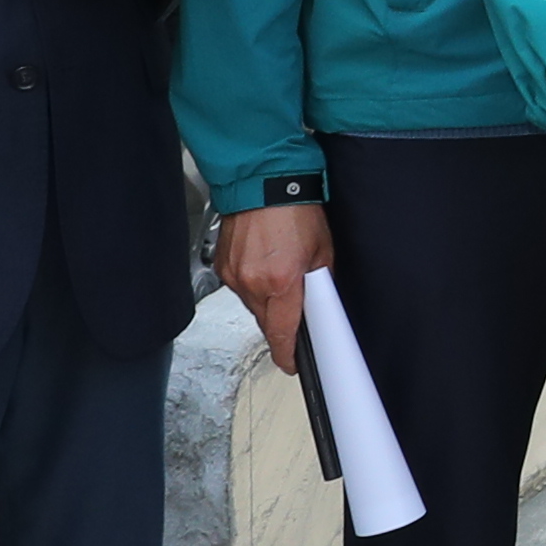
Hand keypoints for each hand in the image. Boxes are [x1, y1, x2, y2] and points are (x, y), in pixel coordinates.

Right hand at [215, 200, 331, 368]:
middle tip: (295, 305)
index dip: (287, 354)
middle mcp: (252, 282)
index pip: (282, 333)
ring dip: (267, 300)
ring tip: (280, 272)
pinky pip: (240, 288)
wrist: (263, 182)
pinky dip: (253, 284)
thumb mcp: (323, 250)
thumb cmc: (295, 209)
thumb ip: (320, 282)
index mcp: (281, 281)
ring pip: (253, 306)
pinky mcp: (222, 266)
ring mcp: (234, 275)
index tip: (291, 363)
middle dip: (281, 322)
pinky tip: (264, 264)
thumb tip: (319, 301)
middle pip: (266, 322)